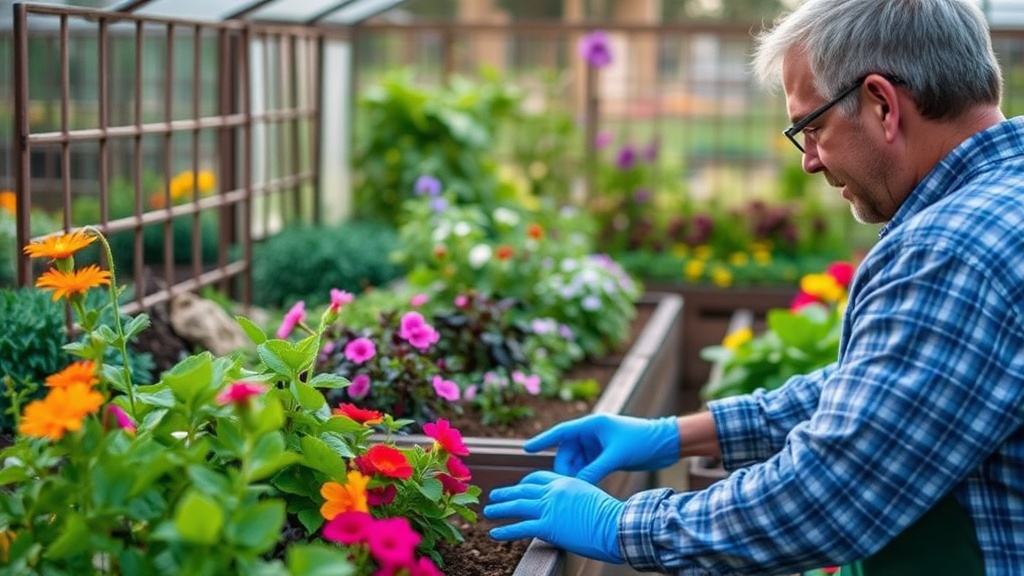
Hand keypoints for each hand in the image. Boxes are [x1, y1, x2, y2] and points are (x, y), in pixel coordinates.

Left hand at [485, 470, 624, 563]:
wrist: (616, 525)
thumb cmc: (610, 515)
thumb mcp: (590, 497)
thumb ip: (575, 497)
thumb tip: (570, 507)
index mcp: (565, 481)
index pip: (538, 477)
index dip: (524, 482)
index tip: (516, 487)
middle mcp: (554, 491)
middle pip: (524, 489)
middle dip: (507, 492)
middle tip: (493, 495)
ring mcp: (550, 507)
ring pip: (518, 505)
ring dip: (500, 509)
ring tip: (488, 512)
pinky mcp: (548, 526)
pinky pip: (521, 527)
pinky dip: (505, 530)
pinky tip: (494, 534)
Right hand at [524, 414, 679, 482]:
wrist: (666, 443)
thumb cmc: (643, 441)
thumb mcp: (616, 456)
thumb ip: (595, 469)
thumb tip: (577, 485)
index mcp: (592, 424)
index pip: (561, 432)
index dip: (542, 440)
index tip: (526, 448)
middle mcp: (592, 433)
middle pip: (567, 451)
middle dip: (564, 468)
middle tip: (564, 485)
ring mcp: (598, 444)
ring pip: (576, 461)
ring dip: (575, 474)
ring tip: (576, 489)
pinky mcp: (605, 455)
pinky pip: (587, 466)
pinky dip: (584, 476)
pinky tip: (585, 488)